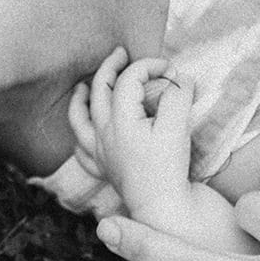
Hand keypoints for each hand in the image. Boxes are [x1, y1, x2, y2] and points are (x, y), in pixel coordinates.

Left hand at [83, 51, 250, 253]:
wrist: (160, 207)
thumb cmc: (168, 168)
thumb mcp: (178, 126)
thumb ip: (178, 96)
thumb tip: (180, 78)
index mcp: (120, 118)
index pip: (129, 78)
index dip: (149, 66)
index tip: (170, 69)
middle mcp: (103, 133)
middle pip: (99, 90)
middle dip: (109, 67)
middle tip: (120, 53)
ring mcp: (100, 152)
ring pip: (79, 120)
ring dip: (80, 99)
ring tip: (82, 88)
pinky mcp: (104, 169)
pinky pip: (82, 150)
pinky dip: (81, 136)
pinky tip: (86, 133)